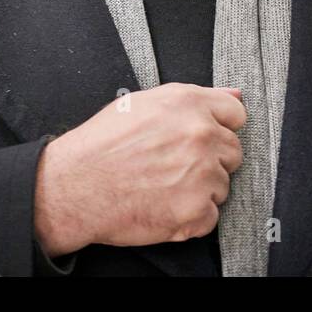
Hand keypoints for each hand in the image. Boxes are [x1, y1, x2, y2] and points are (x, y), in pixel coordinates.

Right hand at [33, 83, 245, 254]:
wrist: (75, 186)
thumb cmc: (102, 145)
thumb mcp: (144, 103)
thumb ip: (194, 98)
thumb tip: (234, 94)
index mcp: (189, 105)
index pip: (236, 115)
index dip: (219, 127)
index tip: (203, 138)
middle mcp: (201, 136)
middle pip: (232, 152)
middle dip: (210, 160)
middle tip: (175, 165)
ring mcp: (201, 175)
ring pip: (222, 185)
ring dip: (200, 189)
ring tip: (163, 186)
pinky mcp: (195, 211)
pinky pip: (210, 216)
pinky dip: (191, 217)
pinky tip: (164, 205)